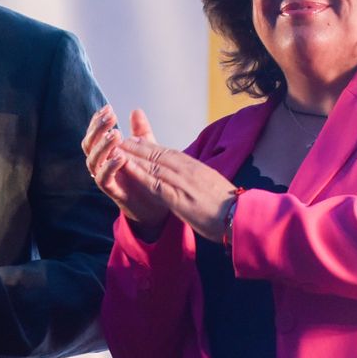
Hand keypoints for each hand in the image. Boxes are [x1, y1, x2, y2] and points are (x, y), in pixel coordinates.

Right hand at [82, 105, 170, 238]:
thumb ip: (140, 132)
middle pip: (89, 144)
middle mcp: (100, 164)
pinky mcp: (111, 191)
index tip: (107, 108)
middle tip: (110, 117)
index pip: (95, 133)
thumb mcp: (145, 150)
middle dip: (97, 129)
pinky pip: (104, 178)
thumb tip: (136, 110)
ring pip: (94, 160)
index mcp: (105, 153)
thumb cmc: (145, 176)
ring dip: (103, 146)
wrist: (154, 206)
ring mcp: (104, 178)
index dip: (98, 121)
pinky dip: (110, 166)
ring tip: (116, 134)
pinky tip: (121, 156)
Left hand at [113, 118, 239, 242]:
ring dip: (133, 156)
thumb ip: (199, 181)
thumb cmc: (230, 208)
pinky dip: (139, 173)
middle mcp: (188, 170)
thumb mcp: (212, 188)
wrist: (239, 217)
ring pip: (153, 165)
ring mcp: (183, 182)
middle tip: (120, 139)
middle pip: (158, 154)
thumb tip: (194, 179)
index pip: (169, 154)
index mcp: (196, 168)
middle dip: (138, 147)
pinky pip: (154, 182)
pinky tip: (126, 167)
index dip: (151, 146)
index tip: (137, 140)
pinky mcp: (178, 196)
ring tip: (116, 149)